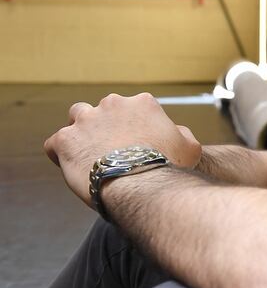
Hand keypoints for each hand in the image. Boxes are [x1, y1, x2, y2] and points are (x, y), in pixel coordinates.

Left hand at [43, 93, 201, 206]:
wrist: (143, 185)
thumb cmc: (169, 168)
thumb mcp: (190, 147)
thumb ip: (180, 134)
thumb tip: (175, 132)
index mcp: (142, 103)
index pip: (133, 108)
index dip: (133, 127)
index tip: (135, 146)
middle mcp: (113, 104)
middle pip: (103, 110)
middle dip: (105, 127)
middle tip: (112, 152)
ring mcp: (86, 120)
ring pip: (76, 118)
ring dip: (80, 133)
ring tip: (87, 155)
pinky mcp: (65, 140)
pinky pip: (55, 143)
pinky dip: (60, 153)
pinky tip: (70, 166)